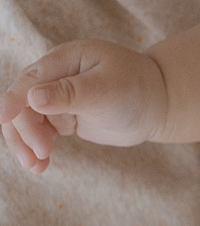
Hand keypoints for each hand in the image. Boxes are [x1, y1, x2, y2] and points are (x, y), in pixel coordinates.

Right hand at [0, 41, 167, 172]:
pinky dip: (36, 148)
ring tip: (36, 166)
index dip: (14, 98)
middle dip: (25, 129)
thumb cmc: (138, 89)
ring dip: (26, 143)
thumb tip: (33, 97)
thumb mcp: (107, 89)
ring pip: (26, 120)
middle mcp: (56, 75)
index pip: (30, 78)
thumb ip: (71, 93)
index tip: (4, 118)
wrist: (158, 106)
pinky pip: (39, 132)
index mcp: (66, 58)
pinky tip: (40, 166)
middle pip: (23, 102)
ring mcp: (57, 97)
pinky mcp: (61, 115)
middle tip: (42, 152)